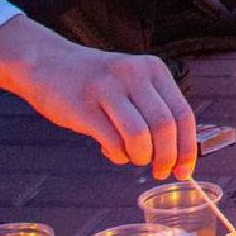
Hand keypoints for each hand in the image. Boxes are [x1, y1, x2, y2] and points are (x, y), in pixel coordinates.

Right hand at [0, 17, 195, 177]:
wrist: (48, 63)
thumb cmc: (97, 82)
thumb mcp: (134, 82)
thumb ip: (156, 108)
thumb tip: (179, 152)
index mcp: (154, 69)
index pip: (183, 113)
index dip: (187, 148)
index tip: (184, 171)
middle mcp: (135, 74)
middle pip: (165, 127)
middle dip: (166, 158)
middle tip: (160, 172)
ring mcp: (108, 89)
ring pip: (140, 136)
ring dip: (140, 157)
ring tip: (133, 157)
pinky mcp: (83, 107)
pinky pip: (112, 141)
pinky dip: (117, 155)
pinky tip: (110, 150)